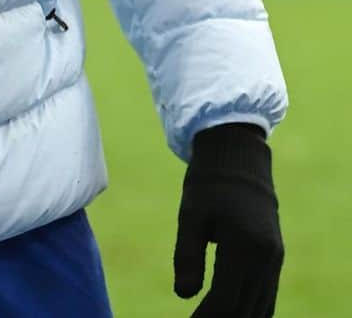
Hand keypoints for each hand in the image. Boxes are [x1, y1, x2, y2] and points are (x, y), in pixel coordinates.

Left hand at [173, 123, 282, 316]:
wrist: (239, 156)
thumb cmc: (208, 182)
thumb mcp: (191, 214)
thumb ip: (187, 255)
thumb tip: (183, 296)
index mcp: (244, 245)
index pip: (225, 300)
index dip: (206, 317)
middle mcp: (266, 257)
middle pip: (244, 309)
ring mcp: (274, 258)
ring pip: (259, 307)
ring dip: (236, 317)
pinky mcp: (275, 256)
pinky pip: (266, 295)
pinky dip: (251, 310)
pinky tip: (230, 312)